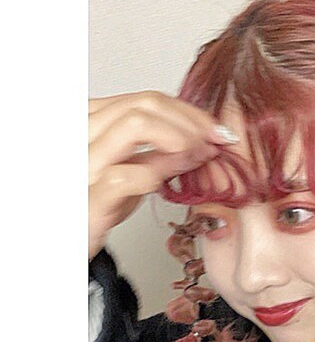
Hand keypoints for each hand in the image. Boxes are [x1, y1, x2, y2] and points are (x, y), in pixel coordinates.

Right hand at [89, 91, 236, 260]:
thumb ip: (156, 149)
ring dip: (182, 139)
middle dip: (191, 121)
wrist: (70, 242)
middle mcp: (83, 134)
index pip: (145, 99)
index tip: (216, 130)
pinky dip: (161, 170)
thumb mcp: (132, 168)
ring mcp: (82, 163)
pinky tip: (176, 176)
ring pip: (136, 125)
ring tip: (201, 156)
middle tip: (217, 142)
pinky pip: (126, 174)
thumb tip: (199, 137)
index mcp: (92, 122)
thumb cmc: (97, 205)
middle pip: (145, 104)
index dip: (188, 111)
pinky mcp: (88, 198)